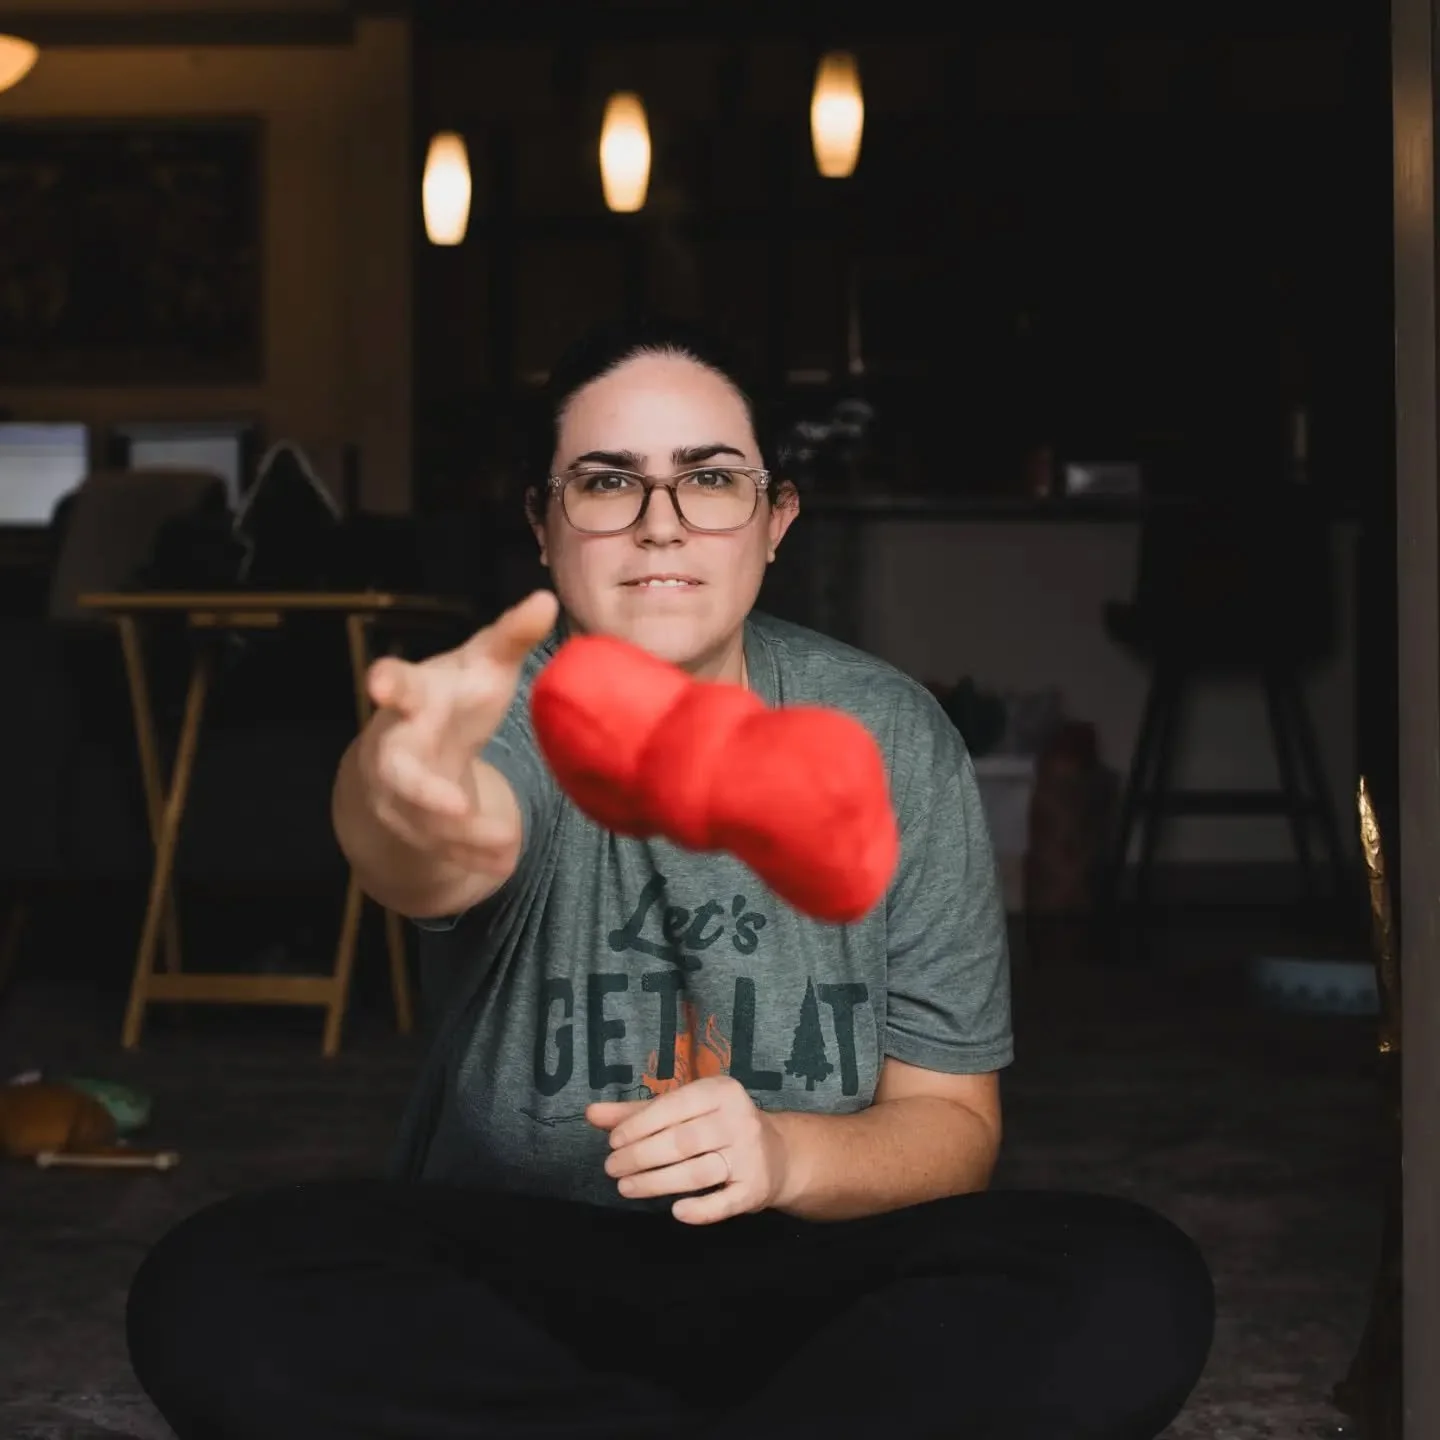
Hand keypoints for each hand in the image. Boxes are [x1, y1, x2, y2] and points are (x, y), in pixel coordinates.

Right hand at [355, 589, 556, 873]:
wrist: (411, 750)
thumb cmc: (454, 696)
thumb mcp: (482, 665)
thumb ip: (511, 636)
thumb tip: (546, 599)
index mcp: (414, 695)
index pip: (396, 685)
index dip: (386, 683)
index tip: (380, 683)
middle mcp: (396, 744)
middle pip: (397, 770)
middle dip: (421, 790)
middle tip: (455, 806)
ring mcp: (397, 790)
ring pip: (421, 819)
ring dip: (463, 835)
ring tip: (507, 845)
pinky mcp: (410, 825)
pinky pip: (435, 846)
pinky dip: (470, 855)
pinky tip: (504, 861)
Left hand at [587, 1077, 791, 1224]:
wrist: (776, 1154)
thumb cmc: (716, 1125)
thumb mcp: (682, 1110)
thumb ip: (637, 1113)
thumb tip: (590, 1114)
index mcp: (721, 1091)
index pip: (674, 1107)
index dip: (640, 1125)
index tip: (612, 1142)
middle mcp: (739, 1119)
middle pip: (682, 1141)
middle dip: (641, 1156)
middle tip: (611, 1168)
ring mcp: (750, 1155)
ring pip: (697, 1172)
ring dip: (657, 1183)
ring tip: (626, 1187)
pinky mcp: (755, 1189)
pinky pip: (724, 1203)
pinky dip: (700, 1210)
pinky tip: (675, 1211)